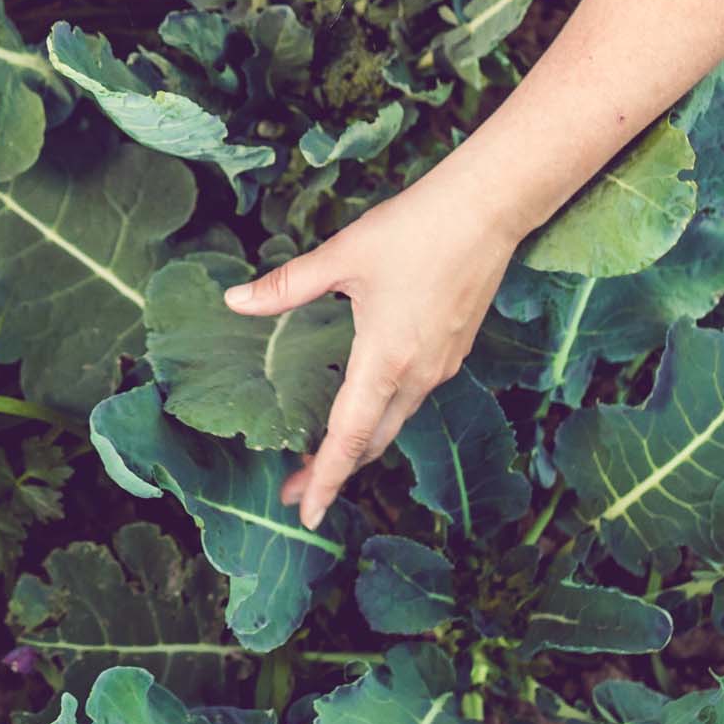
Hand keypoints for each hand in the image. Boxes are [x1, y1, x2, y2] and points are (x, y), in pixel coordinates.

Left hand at [224, 171, 523, 530]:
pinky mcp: (453, 351)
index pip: (348, 438)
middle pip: (372, 442)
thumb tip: (234, 301)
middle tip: (296, 491)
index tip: (305, 513)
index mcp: (385, 360)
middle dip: (334, 471)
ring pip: (394, 422)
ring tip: (322, 455)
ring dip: (359, 444)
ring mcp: (440, 366)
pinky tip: (363, 404)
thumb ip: (287, 286)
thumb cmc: (415, 229)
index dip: (325, 479)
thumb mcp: (342, 256)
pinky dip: (382, 415)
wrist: (488, 210)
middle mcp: (417, 375)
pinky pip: (412, 398)